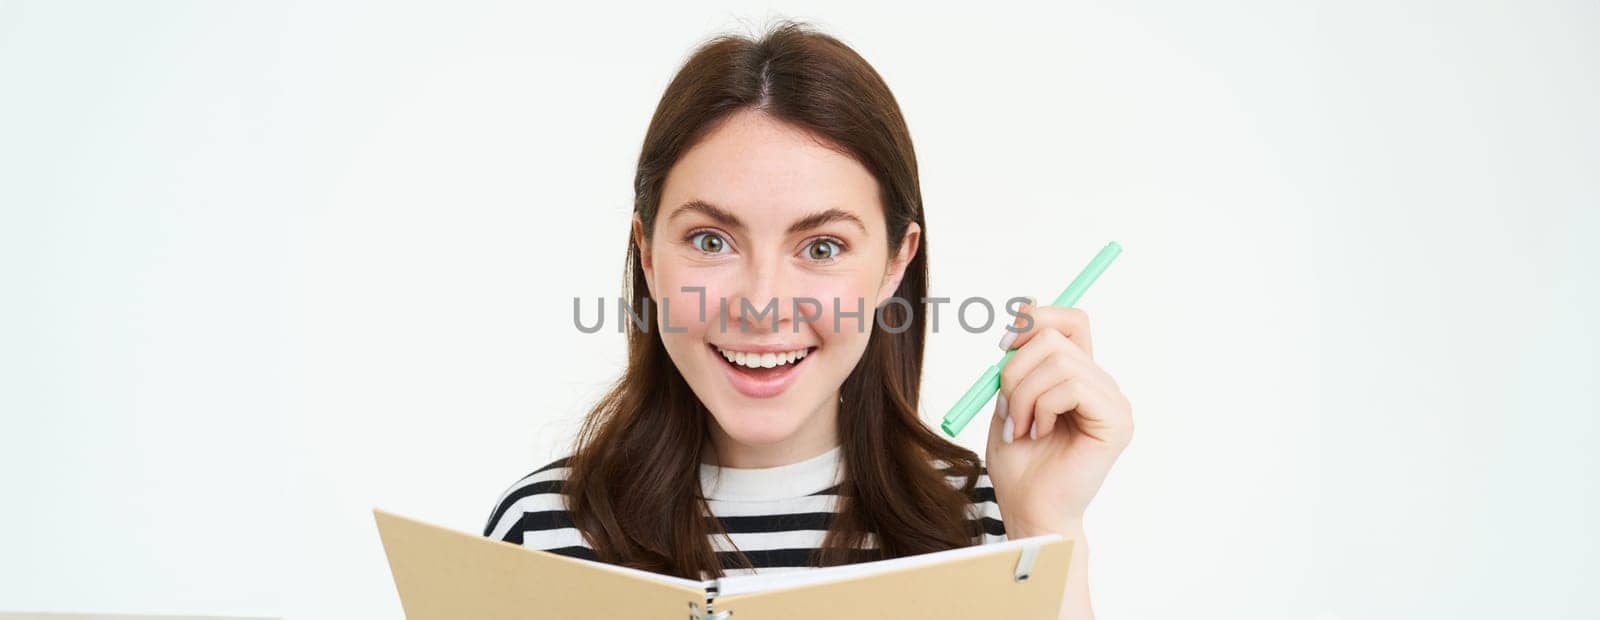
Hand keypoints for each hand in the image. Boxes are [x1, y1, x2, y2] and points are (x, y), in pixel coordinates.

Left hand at [984, 299, 1132, 536]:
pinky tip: (1039, 433)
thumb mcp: (1009, 398)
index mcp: (1080, 378)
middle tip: (1007, 410)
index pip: (1072, 321)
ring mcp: (1113, 402)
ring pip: (1059, 362)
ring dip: (1023, 395)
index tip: (1003, 345)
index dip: (1036, 319)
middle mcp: (1102, 385)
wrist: (1028, 510)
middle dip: (1015, 370)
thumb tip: (1028, 306)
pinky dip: (1041, 407)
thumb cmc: (1018, 464)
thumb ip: (1021, 359)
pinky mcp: (1116, 421)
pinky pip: (1070, 386)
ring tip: (1021, 428)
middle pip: (1056, 338)